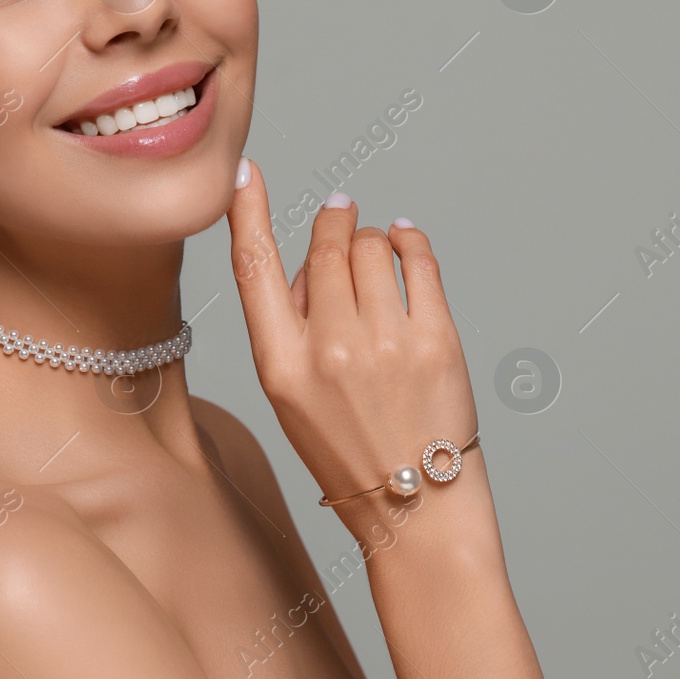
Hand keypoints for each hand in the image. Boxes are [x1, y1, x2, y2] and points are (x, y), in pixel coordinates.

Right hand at [226, 157, 479, 523]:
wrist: (414, 506)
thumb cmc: (349, 449)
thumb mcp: (291, 398)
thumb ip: (291, 329)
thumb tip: (316, 265)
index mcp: (280, 365)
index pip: (253, 269)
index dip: (247, 213)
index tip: (244, 173)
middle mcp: (329, 348)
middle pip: (325, 250)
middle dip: (334, 222)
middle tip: (340, 212)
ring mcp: (386, 343)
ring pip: (370, 248)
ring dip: (371, 238)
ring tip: (376, 250)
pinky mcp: (435, 340)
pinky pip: (418, 260)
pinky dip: (410, 240)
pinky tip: (406, 240)